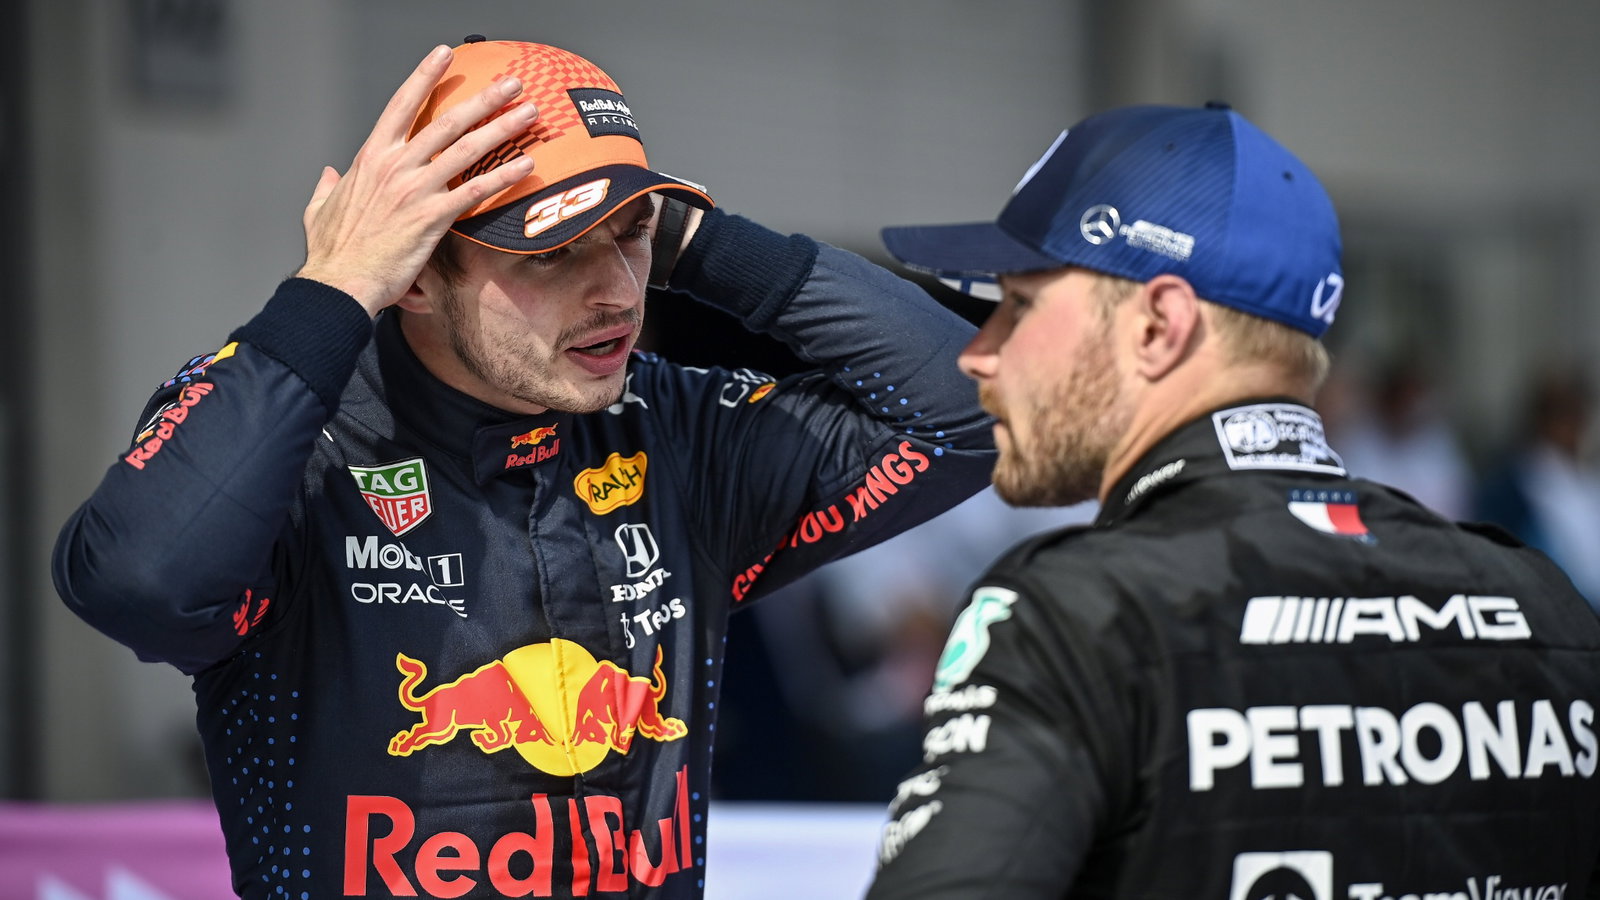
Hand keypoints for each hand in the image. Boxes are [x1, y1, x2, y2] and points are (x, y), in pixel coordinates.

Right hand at [296, 45, 536, 314]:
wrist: (339, 283)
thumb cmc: (332, 252)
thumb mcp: (319, 209)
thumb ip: (326, 187)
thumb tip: (327, 174)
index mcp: (370, 158)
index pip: (401, 105)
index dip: (424, 77)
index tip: (445, 55)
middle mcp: (395, 166)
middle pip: (446, 121)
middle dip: (482, 99)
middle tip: (510, 84)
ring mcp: (414, 190)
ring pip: (466, 150)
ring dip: (501, 129)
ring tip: (528, 115)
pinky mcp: (431, 217)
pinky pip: (475, 191)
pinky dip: (502, 177)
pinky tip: (525, 166)